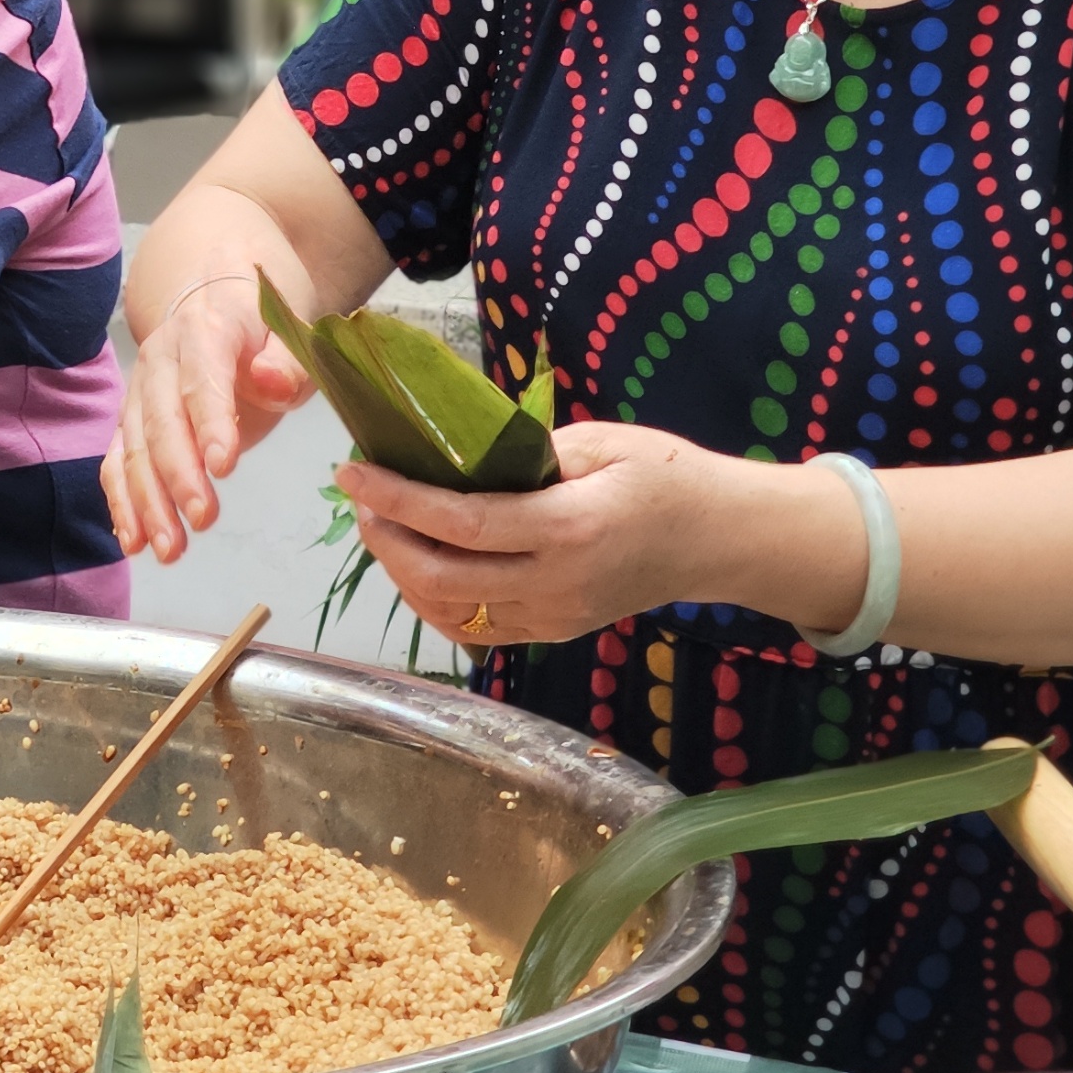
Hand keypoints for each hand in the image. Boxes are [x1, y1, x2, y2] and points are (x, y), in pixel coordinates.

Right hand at [104, 273, 315, 563]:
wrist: (214, 308)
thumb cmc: (261, 335)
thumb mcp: (290, 340)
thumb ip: (288, 363)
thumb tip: (271, 380)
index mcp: (203, 331)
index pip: (201, 378)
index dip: (209, 421)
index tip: (223, 466)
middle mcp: (159, 361)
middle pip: (160, 420)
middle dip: (177, 474)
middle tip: (202, 519)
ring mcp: (137, 392)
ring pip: (133, 449)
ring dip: (147, 502)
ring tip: (170, 550)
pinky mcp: (128, 422)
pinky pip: (116, 463)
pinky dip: (122, 503)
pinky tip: (134, 542)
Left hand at [340, 422, 741, 647]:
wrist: (719, 539)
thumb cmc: (664, 476)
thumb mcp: (599, 441)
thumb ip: (525, 451)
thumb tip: (452, 451)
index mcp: (569, 527)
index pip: (461, 522)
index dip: (398, 499)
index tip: (353, 472)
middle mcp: (557, 583)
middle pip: (443, 579)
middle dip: (385, 539)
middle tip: (360, 498)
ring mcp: (554, 617)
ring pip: (451, 613)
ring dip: (402, 572)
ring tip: (381, 526)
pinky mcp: (553, 632)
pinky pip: (475, 629)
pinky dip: (432, 600)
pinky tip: (415, 563)